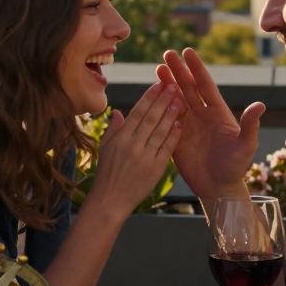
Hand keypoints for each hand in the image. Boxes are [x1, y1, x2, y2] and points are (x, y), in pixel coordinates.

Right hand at [85, 82, 184, 220]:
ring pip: (160, 131)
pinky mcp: (155, 169)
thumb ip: (113, 129)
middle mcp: (132, 146)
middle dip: (163, 100)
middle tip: (173, 85)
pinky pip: (166, 148)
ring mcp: (144, 157)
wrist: (110, 201)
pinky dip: (173, 135)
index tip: (158, 84)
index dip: (149, 97)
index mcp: (120, 139)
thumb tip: (118, 111)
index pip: (137, 113)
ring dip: (171, 114)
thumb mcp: (104, 149)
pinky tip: (180, 124)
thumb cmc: (106, 174)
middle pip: (150, 118)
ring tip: (180, 100)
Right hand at [158, 48, 263, 201]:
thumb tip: (260, 105)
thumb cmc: (236, 168)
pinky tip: (151, 96)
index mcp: (218, 112)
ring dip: (166, 85)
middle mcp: (202, 115)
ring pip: (175, 100)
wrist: (220, 189)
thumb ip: (250, 125)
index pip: (205, 85)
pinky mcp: (176, 139)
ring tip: (157, 69)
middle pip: (188, 88)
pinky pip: (166, 119)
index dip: (196, 68)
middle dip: (178, 70)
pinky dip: (159, 107)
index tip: (187, 52)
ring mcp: (188, 126)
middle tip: (167, 53)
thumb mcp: (246, 146)